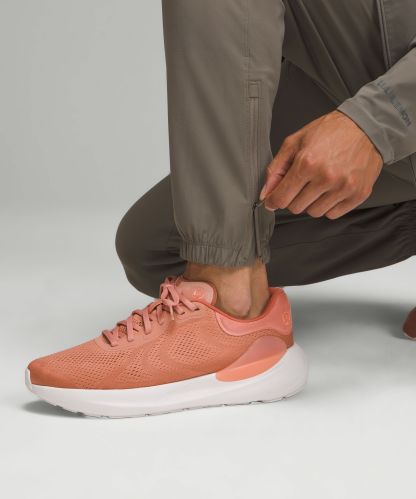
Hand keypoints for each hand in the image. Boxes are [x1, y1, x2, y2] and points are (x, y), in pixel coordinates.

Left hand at [260, 110, 382, 218]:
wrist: (366, 126)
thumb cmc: (331, 131)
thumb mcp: (295, 142)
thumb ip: (276, 169)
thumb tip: (266, 193)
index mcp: (307, 163)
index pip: (281, 198)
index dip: (273, 201)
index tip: (273, 199)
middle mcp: (326, 177)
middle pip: (296, 208)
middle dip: (294, 198)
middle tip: (302, 183)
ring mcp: (344, 188)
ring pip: (314, 213)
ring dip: (311, 202)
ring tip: (319, 184)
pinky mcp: (358, 195)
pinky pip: (333, 214)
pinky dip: (329, 205)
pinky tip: (331, 189)